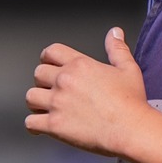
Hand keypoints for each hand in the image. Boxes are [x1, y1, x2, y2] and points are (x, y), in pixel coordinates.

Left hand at [25, 28, 148, 157]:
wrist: (130, 129)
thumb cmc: (131, 102)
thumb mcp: (128, 69)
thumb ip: (117, 49)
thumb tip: (115, 33)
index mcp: (80, 65)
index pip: (51, 51)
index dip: (47, 58)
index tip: (48, 65)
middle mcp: (65, 81)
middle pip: (38, 74)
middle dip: (42, 82)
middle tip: (51, 90)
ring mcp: (57, 103)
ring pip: (30, 97)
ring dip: (36, 102)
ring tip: (45, 109)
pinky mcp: (54, 124)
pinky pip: (30, 122)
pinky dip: (33, 126)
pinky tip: (40, 129)